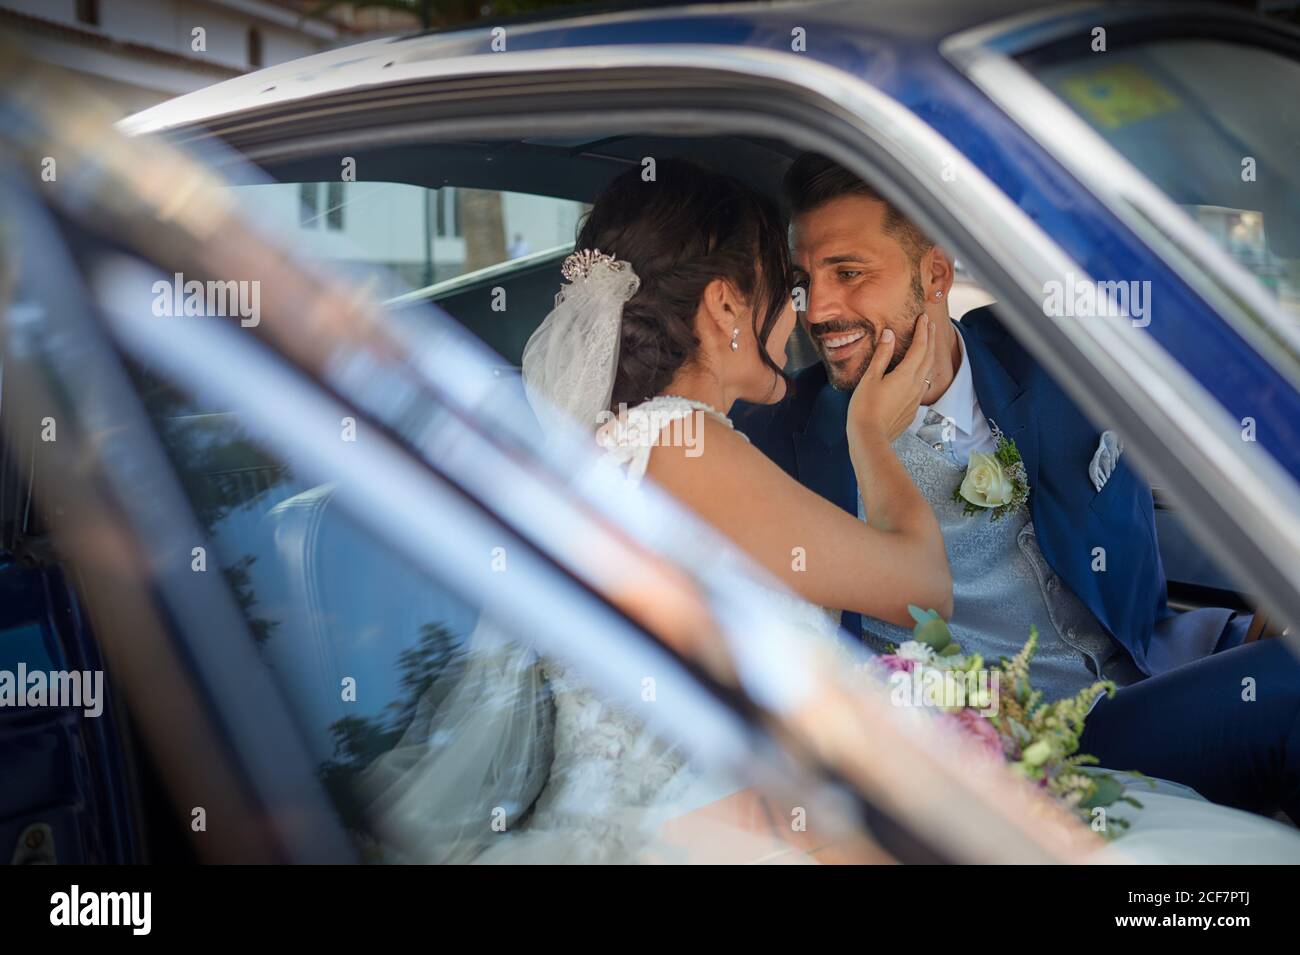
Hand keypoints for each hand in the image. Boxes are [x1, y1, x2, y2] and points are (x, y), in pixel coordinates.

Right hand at [847, 314, 935, 444]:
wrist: (870, 437)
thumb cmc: (865, 408)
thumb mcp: (870, 378)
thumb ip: (882, 355)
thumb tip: (890, 334)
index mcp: (906, 374)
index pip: (920, 346)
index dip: (922, 330)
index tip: (923, 317)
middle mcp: (916, 385)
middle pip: (928, 357)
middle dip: (930, 339)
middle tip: (931, 325)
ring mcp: (916, 398)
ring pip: (928, 371)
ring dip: (929, 354)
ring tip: (928, 344)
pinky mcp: (912, 408)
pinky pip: (922, 384)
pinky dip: (923, 370)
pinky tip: (918, 372)